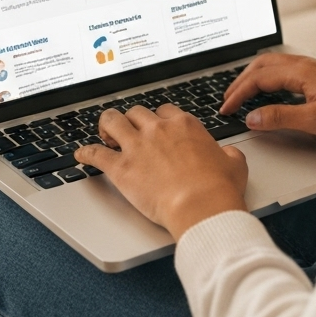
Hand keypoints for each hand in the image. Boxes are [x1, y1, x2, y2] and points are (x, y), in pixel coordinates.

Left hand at [75, 105, 247, 240]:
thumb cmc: (218, 188)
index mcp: (184, 125)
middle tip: (129, 131)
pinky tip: (80, 155)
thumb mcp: (234, 163)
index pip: (164, 110)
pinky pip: (96, 154)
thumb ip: (228, 154)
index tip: (156, 126)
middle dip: (131, 120)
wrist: (201, 206)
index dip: (158, 118)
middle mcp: (158, 129)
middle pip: (136, 112)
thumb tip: (228, 156)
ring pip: (112, 121)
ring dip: (106, 126)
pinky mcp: (121, 168)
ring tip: (104, 133)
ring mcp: (137, 146)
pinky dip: (85, 153)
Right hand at [220, 53, 315, 142]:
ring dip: (252, 77)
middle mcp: (304, 64)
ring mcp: (311, 68)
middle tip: (226, 100)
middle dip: (240, 81)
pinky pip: (283, 70)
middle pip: (262, 65)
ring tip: (240, 94)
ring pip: (272, 65)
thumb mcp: (314, 120)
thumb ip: (280, 117)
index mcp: (300, 71)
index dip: (239, 93)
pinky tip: (267, 91)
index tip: (226, 108)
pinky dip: (266, 78)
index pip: (259, 77)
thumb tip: (252, 117)